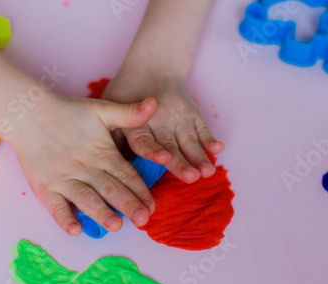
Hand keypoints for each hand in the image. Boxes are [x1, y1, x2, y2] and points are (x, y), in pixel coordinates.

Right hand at [7, 94, 157, 235]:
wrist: (28, 115)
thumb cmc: (69, 113)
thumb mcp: (102, 109)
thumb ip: (129, 113)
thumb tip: (155, 103)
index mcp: (103, 153)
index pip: (126, 174)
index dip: (140, 191)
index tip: (152, 206)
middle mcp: (86, 168)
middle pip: (110, 189)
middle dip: (127, 205)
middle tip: (142, 220)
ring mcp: (64, 179)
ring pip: (86, 199)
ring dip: (100, 213)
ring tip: (115, 225)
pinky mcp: (45, 188)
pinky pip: (55, 206)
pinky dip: (64, 218)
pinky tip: (75, 230)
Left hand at [103, 68, 223, 182]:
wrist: (154, 63)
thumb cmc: (126, 91)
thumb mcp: (110, 107)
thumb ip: (113, 136)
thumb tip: (110, 166)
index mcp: (136, 121)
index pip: (143, 138)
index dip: (153, 150)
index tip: (164, 158)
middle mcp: (158, 119)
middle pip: (169, 144)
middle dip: (181, 161)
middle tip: (191, 176)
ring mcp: (178, 116)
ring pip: (189, 139)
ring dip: (199, 156)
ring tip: (207, 172)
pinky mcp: (192, 113)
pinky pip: (202, 128)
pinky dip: (210, 139)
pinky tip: (218, 149)